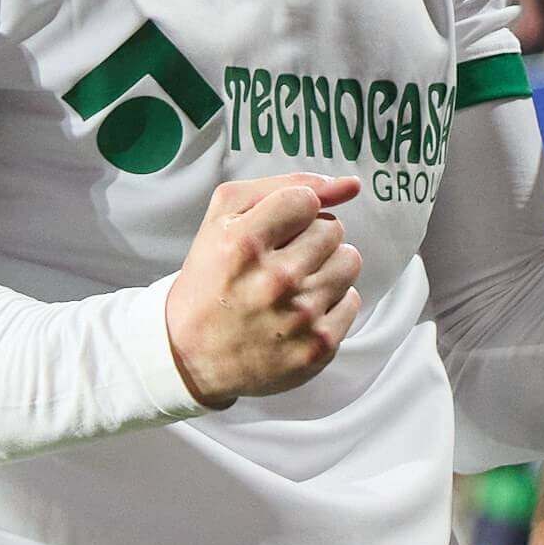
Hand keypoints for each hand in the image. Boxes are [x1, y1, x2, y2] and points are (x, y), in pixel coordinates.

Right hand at [163, 174, 365, 404]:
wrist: (191, 359)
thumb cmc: (209, 283)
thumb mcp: (222, 221)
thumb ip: (281, 188)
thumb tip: (349, 185)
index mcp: (243, 245)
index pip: (306, 199)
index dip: (294, 211)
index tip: (278, 229)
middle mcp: (274, 281)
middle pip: (333, 228)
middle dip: (310, 239)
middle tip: (282, 261)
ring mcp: (299, 316)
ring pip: (349, 260)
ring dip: (326, 268)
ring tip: (295, 284)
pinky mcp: (318, 346)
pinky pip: (352, 300)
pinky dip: (330, 303)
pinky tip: (300, 311)